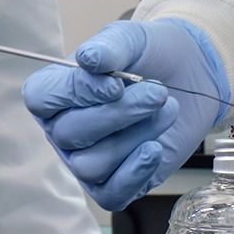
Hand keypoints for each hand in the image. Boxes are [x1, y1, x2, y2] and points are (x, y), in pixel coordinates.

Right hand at [21, 19, 227, 210]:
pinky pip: (111, 194)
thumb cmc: (151, 55)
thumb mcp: (131, 39)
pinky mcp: (114, 183)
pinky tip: (155, 148)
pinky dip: (135, 172)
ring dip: (135, 137)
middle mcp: (64, 129)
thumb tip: (88, 58)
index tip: (116, 83)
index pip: (41, 98)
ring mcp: (86, 159)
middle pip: (69, 134)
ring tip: (166, 109)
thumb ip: (109, 47)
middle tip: (157, 92)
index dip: (75, 93)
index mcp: (56, 91)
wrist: (191, 75)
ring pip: (92, 164)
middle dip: (119, 113)